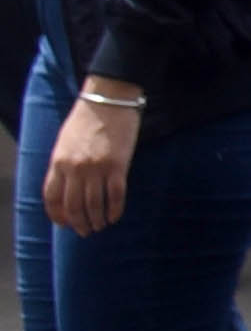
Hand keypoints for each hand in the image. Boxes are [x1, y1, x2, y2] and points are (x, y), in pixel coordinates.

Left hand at [38, 91, 137, 235]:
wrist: (109, 99)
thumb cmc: (86, 118)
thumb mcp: (64, 142)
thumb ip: (63, 164)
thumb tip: (67, 187)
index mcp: (58, 162)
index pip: (52, 198)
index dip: (58, 216)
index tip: (65, 224)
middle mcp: (74, 169)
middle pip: (73, 206)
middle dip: (78, 223)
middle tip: (85, 231)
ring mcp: (96, 168)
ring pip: (94, 205)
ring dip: (96, 220)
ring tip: (100, 226)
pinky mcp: (118, 166)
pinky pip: (115, 195)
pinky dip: (115, 210)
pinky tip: (115, 216)